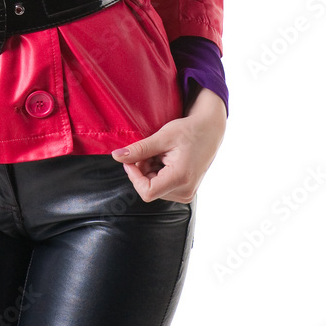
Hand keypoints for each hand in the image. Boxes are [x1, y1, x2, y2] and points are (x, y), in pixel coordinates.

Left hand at [111, 87, 226, 202]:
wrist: (209, 131)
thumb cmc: (188, 131)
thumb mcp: (162, 137)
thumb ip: (139, 149)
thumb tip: (116, 156)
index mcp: (181, 178)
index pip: (146, 192)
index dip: (134, 176)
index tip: (131, 159)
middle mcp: (185, 191)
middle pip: (149, 189)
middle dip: (142, 170)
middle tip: (149, 151)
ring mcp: (186, 194)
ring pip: (153, 188)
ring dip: (149, 171)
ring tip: (159, 153)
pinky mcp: (185, 192)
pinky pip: (161, 187)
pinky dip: (157, 173)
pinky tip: (164, 159)